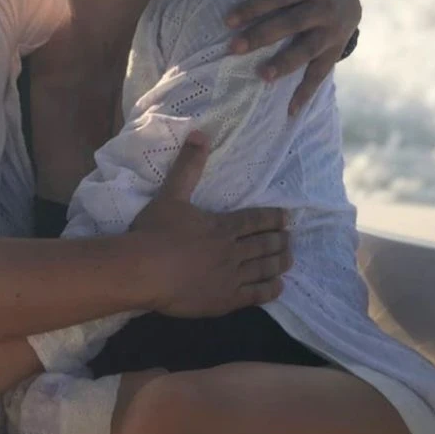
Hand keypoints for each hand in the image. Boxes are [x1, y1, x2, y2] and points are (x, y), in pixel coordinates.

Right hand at [131, 132, 290, 317]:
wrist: (144, 270)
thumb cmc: (155, 231)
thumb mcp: (171, 194)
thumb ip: (188, 166)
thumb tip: (201, 134)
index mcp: (222, 226)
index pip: (255, 220)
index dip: (273, 218)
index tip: (287, 218)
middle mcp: (233, 250)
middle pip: (264, 244)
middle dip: (279, 240)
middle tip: (290, 239)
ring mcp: (231, 277)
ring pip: (264, 268)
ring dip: (279, 262)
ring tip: (289, 259)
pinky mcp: (225, 300)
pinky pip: (255, 295)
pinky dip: (269, 289)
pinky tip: (278, 287)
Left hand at [225, 0, 361, 115]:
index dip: (255, 6)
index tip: (227, 19)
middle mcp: (326, 7)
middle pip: (292, 24)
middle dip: (263, 37)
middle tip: (232, 49)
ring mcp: (332, 32)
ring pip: (308, 51)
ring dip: (286, 65)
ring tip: (262, 77)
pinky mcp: (334, 51)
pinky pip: (320, 74)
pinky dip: (306, 93)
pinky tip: (288, 110)